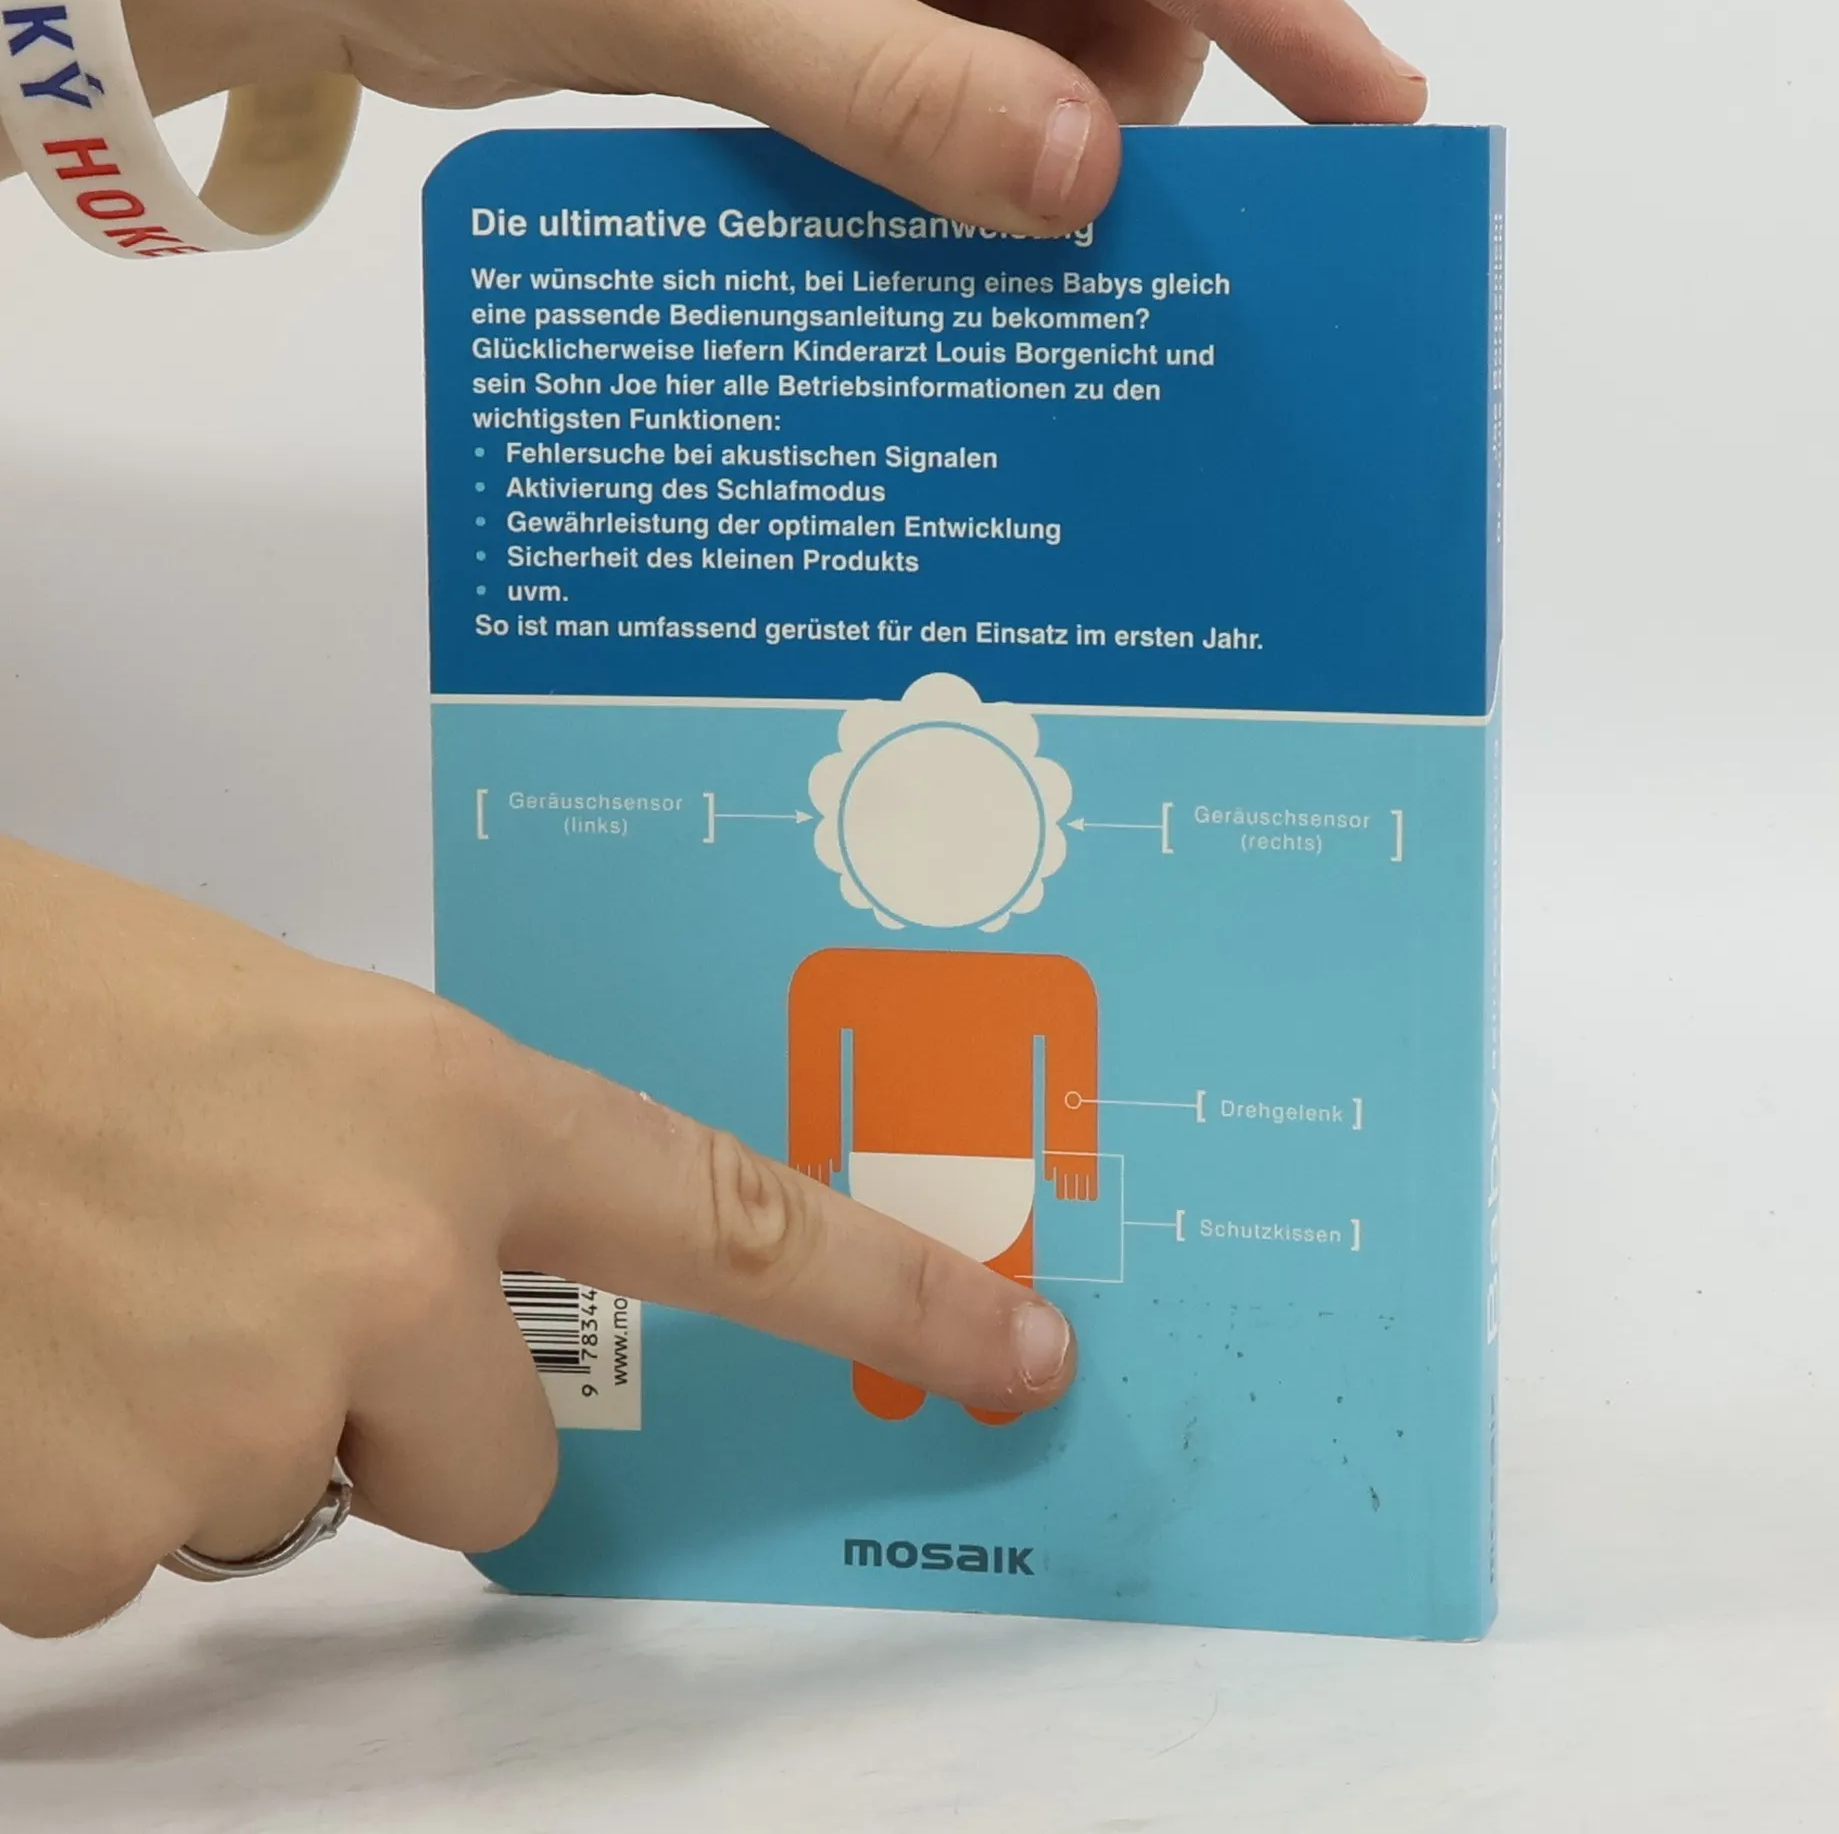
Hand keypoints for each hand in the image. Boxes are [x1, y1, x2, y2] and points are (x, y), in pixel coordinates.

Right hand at [0, 836, 1074, 1638]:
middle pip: (484, 1468)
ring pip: (299, 1509)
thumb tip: (464, 1303)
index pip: (732, 1219)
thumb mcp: (303, 1046)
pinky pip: (138, 1562)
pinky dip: (82, 1487)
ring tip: (101, 1289)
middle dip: (385, 1415)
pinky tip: (28, 1355)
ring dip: (218, 1433)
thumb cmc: (54, 996)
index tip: (1018, 1357)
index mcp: (456, 1111)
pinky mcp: (91, 1536)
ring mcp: (248, 1415)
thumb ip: (434, 1170)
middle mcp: (387, 1272)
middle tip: (236, 1289)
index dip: (892, 1299)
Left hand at [103, 0, 1424, 232]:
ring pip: (1018, 27)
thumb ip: (885, 77)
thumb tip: (1077, 178)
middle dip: (1105, 97)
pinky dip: (930, 137)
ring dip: (1011, 134)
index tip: (1372, 106)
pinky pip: (925, 60)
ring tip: (957, 226)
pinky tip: (896, 198)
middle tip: (1079, 230)